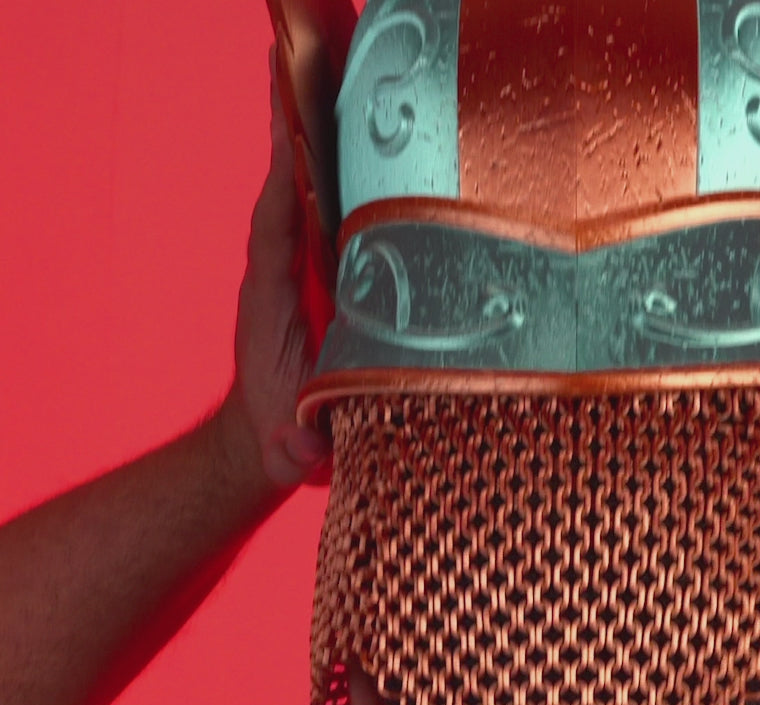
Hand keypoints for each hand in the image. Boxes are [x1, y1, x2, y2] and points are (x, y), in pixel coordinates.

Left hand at [230, 46, 332, 490]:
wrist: (270, 440)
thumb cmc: (287, 440)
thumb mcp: (293, 452)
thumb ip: (295, 449)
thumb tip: (300, 447)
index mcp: (272, 309)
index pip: (275, 238)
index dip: (286, 191)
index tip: (295, 140)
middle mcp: (282, 276)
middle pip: (288, 191)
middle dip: (292, 130)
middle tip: (301, 59)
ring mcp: (302, 270)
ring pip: (306, 190)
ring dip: (312, 131)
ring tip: (325, 64)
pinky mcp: (324, 274)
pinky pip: (327, 209)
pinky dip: (332, 163)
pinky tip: (350, 121)